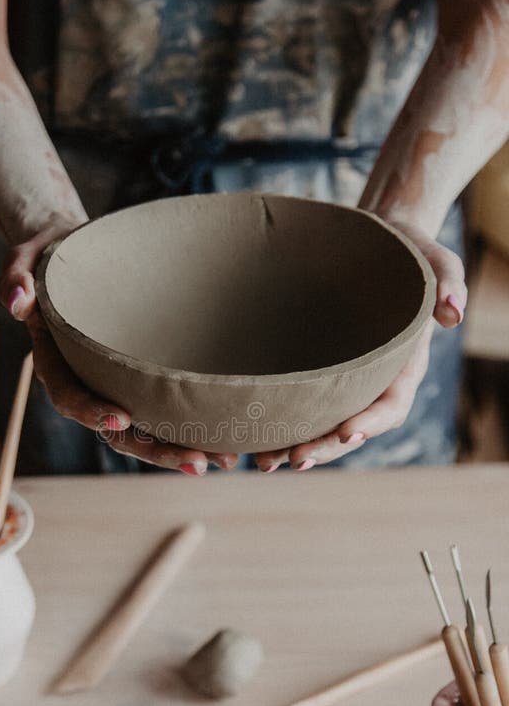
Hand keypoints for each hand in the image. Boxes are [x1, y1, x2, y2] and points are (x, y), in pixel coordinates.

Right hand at [0, 217, 237, 473]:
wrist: (76, 257)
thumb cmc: (53, 258)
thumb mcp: (26, 260)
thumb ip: (17, 278)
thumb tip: (19, 300)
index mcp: (57, 365)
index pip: (71, 397)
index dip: (93, 412)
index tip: (121, 418)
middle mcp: (89, 387)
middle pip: (118, 432)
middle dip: (157, 450)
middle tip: (197, 461)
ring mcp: (117, 390)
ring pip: (147, 433)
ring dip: (183, 450)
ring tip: (224, 458)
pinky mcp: (142, 384)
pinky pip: (164, 415)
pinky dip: (192, 429)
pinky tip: (226, 439)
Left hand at [254, 218, 466, 471]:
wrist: (373, 244)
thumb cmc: (406, 252)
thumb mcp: (434, 260)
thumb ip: (448, 280)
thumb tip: (453, 313)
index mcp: (403, 367)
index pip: (392, 405)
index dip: (371, 421)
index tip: (347, 430)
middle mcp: (373, 384)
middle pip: (352, 428)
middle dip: (325, 448)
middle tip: (296, 459)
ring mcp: (344, 383)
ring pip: (321, 427)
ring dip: (295, 447)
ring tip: (264, 461)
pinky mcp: (317, 374)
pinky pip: (300, 407)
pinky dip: (278, 426)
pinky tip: (251, 438)